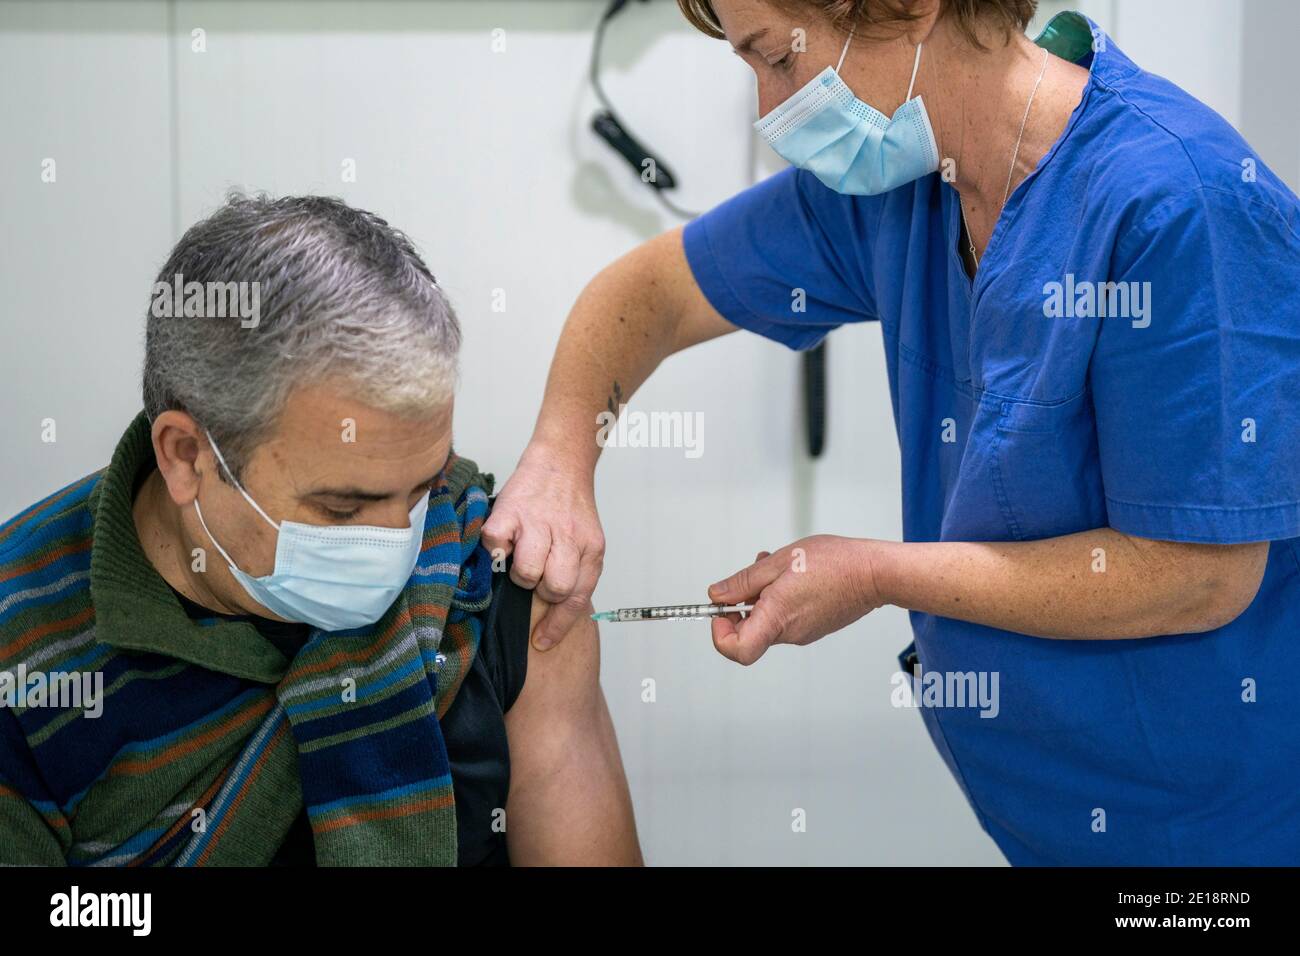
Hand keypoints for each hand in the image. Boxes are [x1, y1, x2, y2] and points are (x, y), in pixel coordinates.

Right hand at [482, 441, 604, 649]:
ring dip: (520, 572)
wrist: (561, 461)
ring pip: (527, 573)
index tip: (542, 642)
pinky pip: (497, 546)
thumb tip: (553, 614)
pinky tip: (505, 539)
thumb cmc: (569, 508)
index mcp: (591, 548)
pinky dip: (496, 548)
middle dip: (542, 591)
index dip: (558, 625)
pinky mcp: (509, 511)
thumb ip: (575, 571)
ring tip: (520, 556)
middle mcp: (568, 536)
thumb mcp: (586, 540)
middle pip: (555, 589)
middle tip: (537, 575)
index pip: (577, 598)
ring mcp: (538, 523)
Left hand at [707, 535, 885, 664]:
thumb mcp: (780, 561)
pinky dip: (778, 599)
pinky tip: (792, 575)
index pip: (736, 650)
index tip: (721, 609)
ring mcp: (803, 632)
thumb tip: (717, 595)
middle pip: (748, 632)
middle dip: (741, 603)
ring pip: (767, 620)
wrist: (874, 574)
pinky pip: (784, 618)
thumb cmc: (834, 563)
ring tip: (774, 566)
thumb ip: (744, 581)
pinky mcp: (813, 627)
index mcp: (777, 617)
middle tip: (751, 576)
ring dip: (761, 595)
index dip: (720, 633)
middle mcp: (789, 633)